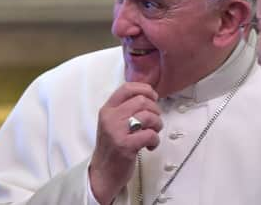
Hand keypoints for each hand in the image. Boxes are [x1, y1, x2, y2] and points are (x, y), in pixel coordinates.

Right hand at [89, 83, 162, 203]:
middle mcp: (110, 117)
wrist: (103, 173)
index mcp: (107, 109)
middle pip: (141, 101)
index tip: (153, 97)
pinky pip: (150, 134)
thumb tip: (148, 97)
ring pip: (148, 116)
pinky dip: (155, 140)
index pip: (127, 88)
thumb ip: (125, 109)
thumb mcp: (112, 123)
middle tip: (154, 121)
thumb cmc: (111, 147)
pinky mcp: (126, 146)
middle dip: (155, 110)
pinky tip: (150, 145)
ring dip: (157, 124)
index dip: (145, 89)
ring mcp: (117, 131)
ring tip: (153, 132)